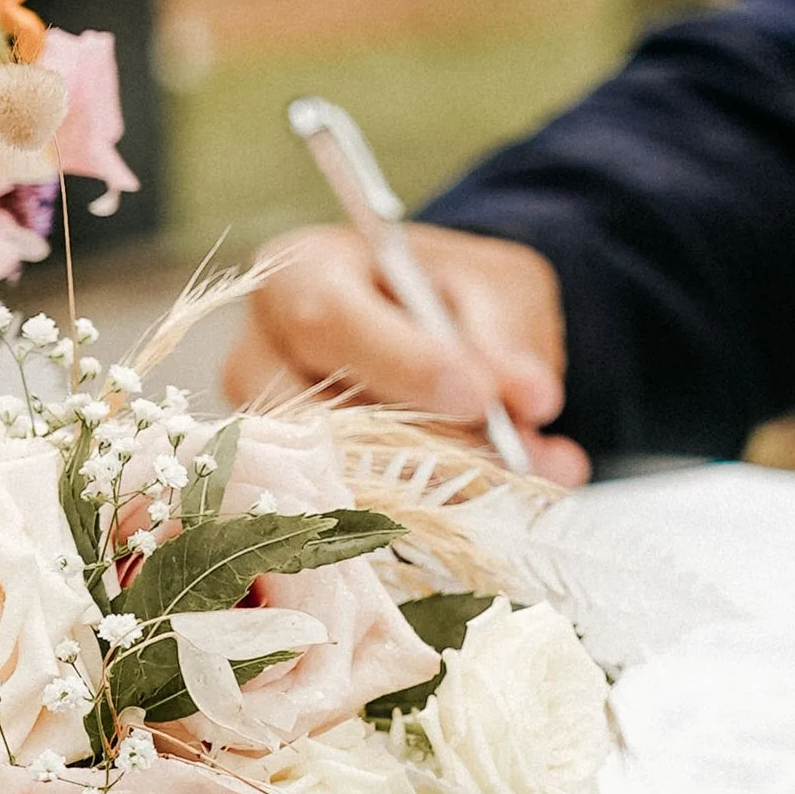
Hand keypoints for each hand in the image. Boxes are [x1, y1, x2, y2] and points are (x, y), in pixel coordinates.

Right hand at [224, 223, 588, 485]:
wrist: (436, 329)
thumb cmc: (451, 292)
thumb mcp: (492, 283)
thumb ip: (506, 333)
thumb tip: (532, 397)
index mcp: (299, 274)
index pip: (330, 319)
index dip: (403, 363)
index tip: (478, 397)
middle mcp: (261, 356)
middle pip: (317, 415)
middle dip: (423, 444)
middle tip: (515, 454)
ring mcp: (264, 434)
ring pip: (335, 478)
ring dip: (440, 487)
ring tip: (533, 472)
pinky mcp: (291, 492)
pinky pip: (351, 519)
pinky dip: (435, 515)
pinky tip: (501, 500)